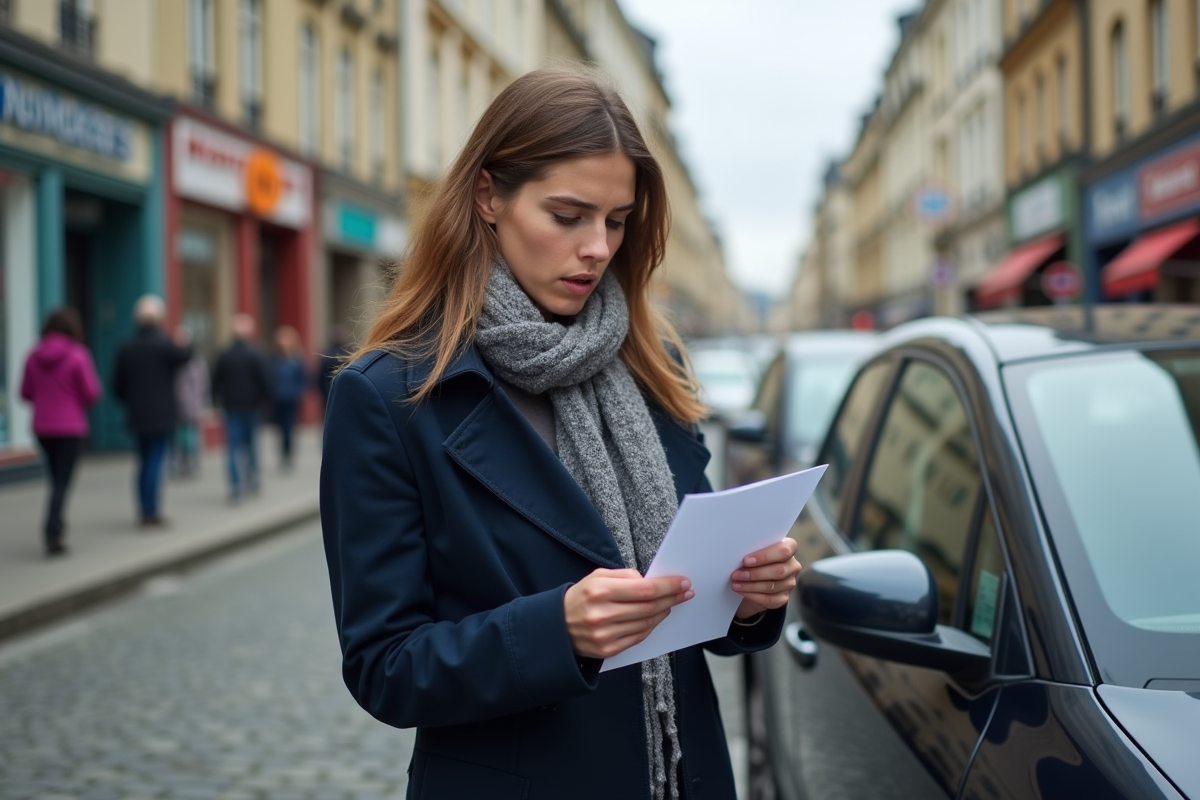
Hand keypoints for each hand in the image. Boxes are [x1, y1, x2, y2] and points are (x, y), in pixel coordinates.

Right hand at [565, 568, 693, 659]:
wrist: (556, 627)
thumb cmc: (580, 598)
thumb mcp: (596, 577)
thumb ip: (624, 576)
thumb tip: (650, 581)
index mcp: (600, 591)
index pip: (644, 589)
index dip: (668, 586)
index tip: (683, 583)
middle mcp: (602, 614)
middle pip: (649, 607)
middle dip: (672, 598)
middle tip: (686, 592)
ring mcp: (605, 635)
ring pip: (647, 623)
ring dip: (664, 612)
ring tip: (672, 604)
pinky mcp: (608, 650)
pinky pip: (638, 637)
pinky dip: (651, 626)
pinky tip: (657, 617)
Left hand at [731, 537, 800, 619]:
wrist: (754, 578)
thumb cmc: (754, 560)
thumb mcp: (755, 551)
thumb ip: (753, 550)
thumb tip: (738, 555)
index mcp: (789, 548)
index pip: (784, 550)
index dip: (765, 556)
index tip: (746, 560)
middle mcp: (792, 566)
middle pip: (778, 570)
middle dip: (755, 574)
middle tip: (736, 574)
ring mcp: (789, 583)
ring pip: (772, 586)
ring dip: (750, 586)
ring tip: (735, 584)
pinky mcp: (783, 597)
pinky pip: (770, 599)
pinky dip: (753, 596)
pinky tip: (742, 592)